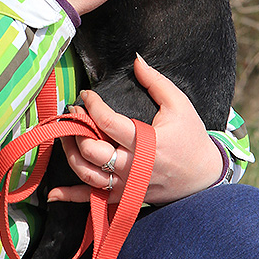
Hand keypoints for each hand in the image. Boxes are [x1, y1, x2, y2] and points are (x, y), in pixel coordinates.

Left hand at [47, 55, 224, 205]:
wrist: (205, 176)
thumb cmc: (192, 138)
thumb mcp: (179, 105)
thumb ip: (155, 81)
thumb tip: (136, 59)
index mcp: (147, 142)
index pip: (108, 123)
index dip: (92, 105)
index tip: (85, 95)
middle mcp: (134, 166)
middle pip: (92, 151)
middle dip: (75, 130)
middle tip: (72, 114)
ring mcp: (128, 185)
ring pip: (88, 174)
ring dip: (70, 155)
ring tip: (63, 136)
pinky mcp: (126, 196)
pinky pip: (94, 199)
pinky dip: (72, 197)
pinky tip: (53, 193)